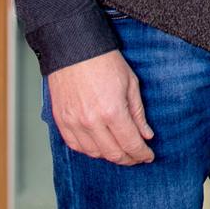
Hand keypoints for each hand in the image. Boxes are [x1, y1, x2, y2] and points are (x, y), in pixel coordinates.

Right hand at [47, 50, 154, 164]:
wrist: (75, 50)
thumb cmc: (105, 62)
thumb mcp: (131, 84)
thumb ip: (138, 113)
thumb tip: (146, 135)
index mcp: (112, 111)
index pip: (130, 143)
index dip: (142, 153)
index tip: (148, 156)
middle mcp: (91, 121)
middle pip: (113, 153)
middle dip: (128, 158)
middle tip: (137, 157)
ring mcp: (73, 123)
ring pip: (94, 153)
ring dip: (110, 155)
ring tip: (121, 150)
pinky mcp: (61, 121)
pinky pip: (75, 146)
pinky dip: (89, 150)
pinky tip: (100, 146)